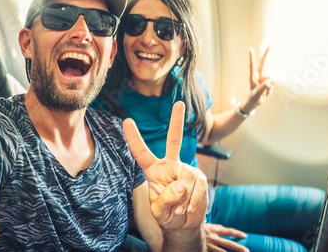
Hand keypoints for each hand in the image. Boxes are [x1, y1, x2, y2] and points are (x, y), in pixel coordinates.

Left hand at [123, 101, 207, 230]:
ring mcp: (186, 170)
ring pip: (187, 176)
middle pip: (174, 140)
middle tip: (179, 103)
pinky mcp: (199, 178)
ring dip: (184, 198)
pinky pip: (198, 186)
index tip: (127, 120)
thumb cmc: (166, 215)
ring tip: (179, 210)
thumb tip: (181, 183)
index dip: (134, 138)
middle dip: (176, 121)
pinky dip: (193, 200)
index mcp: (154, 170)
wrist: (184, 224)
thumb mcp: (159, 211)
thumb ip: (166, 198)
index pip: (141, 153)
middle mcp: (170, 165)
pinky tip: (187, 208)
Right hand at [204, 223, 248, 251]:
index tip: (245, 235)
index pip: (229, 231)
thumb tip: (228, 231)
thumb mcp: (209, 226)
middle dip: (238, 248)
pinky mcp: (204, 250)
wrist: (186, 232)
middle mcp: (213, 237)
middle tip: (247, 250)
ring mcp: (209, 245)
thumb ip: (218, 229)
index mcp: (215, 229)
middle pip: (228, 243)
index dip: (237, 233)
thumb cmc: (200, 229)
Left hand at [241, 47, 273, 112]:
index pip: (252, 65)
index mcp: (252, 77)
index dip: (252, 57)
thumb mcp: (258, 94)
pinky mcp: (266, 82)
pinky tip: (266, 94)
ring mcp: (262, 79)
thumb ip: (265, 87)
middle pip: (263, 64)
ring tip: (265, 93)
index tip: (250, 49)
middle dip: (266, 55)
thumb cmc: (252, 98)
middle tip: (269, 46)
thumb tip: (272, 80)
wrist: (252, 104)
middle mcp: (257, 76)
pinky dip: (271, 89)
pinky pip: (272, 83)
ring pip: (271, 78)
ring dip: (270, 86)